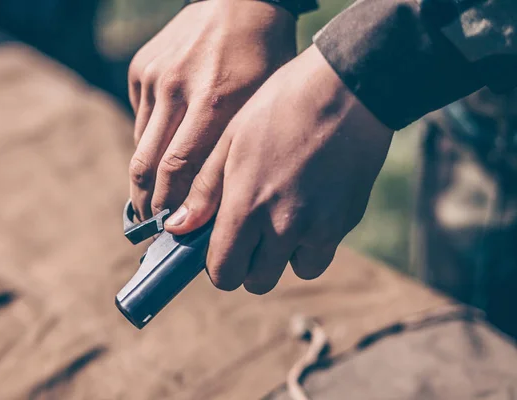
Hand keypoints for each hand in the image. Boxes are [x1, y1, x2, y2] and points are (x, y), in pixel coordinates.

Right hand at [128, 0, 296, 219]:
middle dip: (148, 204)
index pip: (180, 171)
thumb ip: (234, 150)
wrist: (240, 1)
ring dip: (144, 180)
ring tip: (152, 202)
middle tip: (153, 227)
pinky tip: (162, 155)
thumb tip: (208, 201)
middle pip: (149, 166)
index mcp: (216, 102)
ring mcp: (155, 77)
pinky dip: (148, 144)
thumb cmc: (264, 59)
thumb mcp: (262, 105)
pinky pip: (140, 121)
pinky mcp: (141, 68)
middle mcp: (178, 90)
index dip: (171, 207)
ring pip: (140, 147)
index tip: (170, 232)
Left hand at [165, 46, 393, 293]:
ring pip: (293, 270)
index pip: (224, 273)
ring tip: (280, 216)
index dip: (218, 264)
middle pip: (258, 281)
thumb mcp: (231, 140)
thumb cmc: (280, 107)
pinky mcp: (346, 222)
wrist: (349, 90)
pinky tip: (308, 208)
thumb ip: (204, 191)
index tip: (219, 245)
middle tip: (249, 231)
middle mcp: (284, 227)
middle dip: (248, 264)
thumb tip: (178, 228)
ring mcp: (320, 228)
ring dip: (281, 256)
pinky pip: (321, 252)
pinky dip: (311, 243)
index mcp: (247, 206)